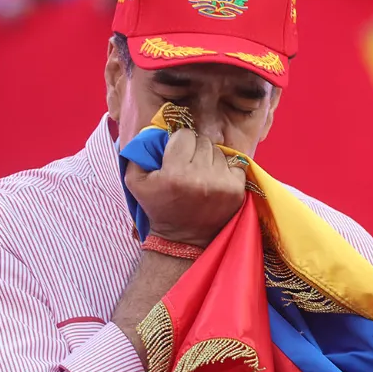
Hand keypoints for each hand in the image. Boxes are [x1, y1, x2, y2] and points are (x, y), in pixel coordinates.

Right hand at [124, 128, 246, 247]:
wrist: (183, 240)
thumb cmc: (158, 208)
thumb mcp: (135, 182)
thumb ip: (138, 152)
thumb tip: (153, 130)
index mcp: (175, 173)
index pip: (184, 135)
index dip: (178, 143)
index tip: (176, 156)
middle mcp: (200, 177)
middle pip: (203, 141)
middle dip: (195, 150)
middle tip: (188, 166)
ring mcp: (222, 184)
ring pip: (219, 151)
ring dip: (210, 159)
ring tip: (201, 175)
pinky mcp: (237, 190)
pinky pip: (235, 163)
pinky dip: (225, 168)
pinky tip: (215, 180)